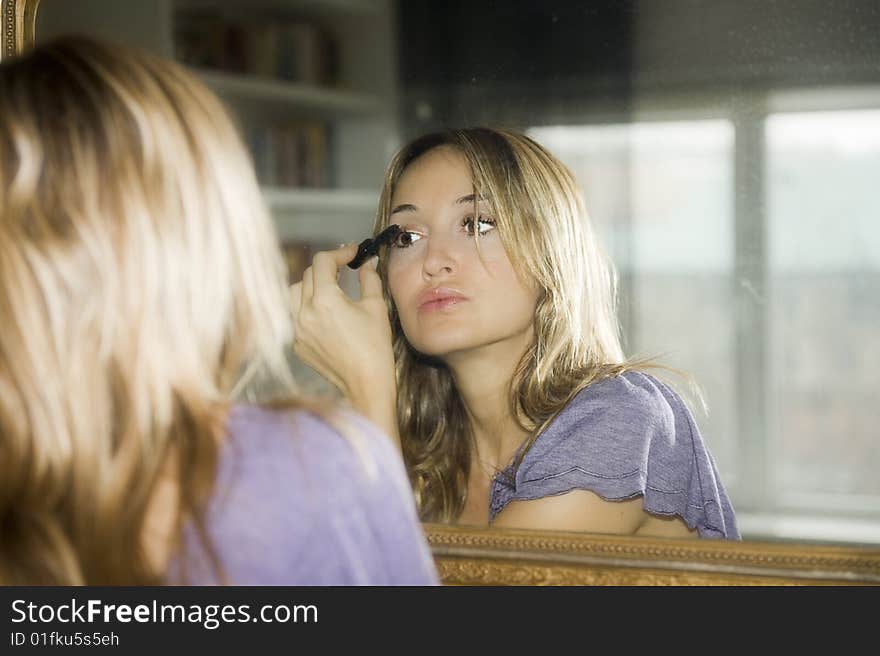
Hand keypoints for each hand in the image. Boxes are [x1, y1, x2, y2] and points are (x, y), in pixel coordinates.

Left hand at [289, 244, 397, 434]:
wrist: (365, 383)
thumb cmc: (375, 347)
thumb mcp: (376, 307)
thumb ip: (369, 279)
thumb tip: (368, 263)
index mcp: (325, 300)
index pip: (322, 262)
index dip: (339, 252)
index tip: (353, 252)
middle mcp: (304, 312)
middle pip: (308, 274)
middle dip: (327, 268)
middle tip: (344, 269)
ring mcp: (297, 329)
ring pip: (294, 293)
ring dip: (310, 286)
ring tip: (329, 290)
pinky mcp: (297, 344)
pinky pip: (296, 316)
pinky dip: (307, 309)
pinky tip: (326, 315)